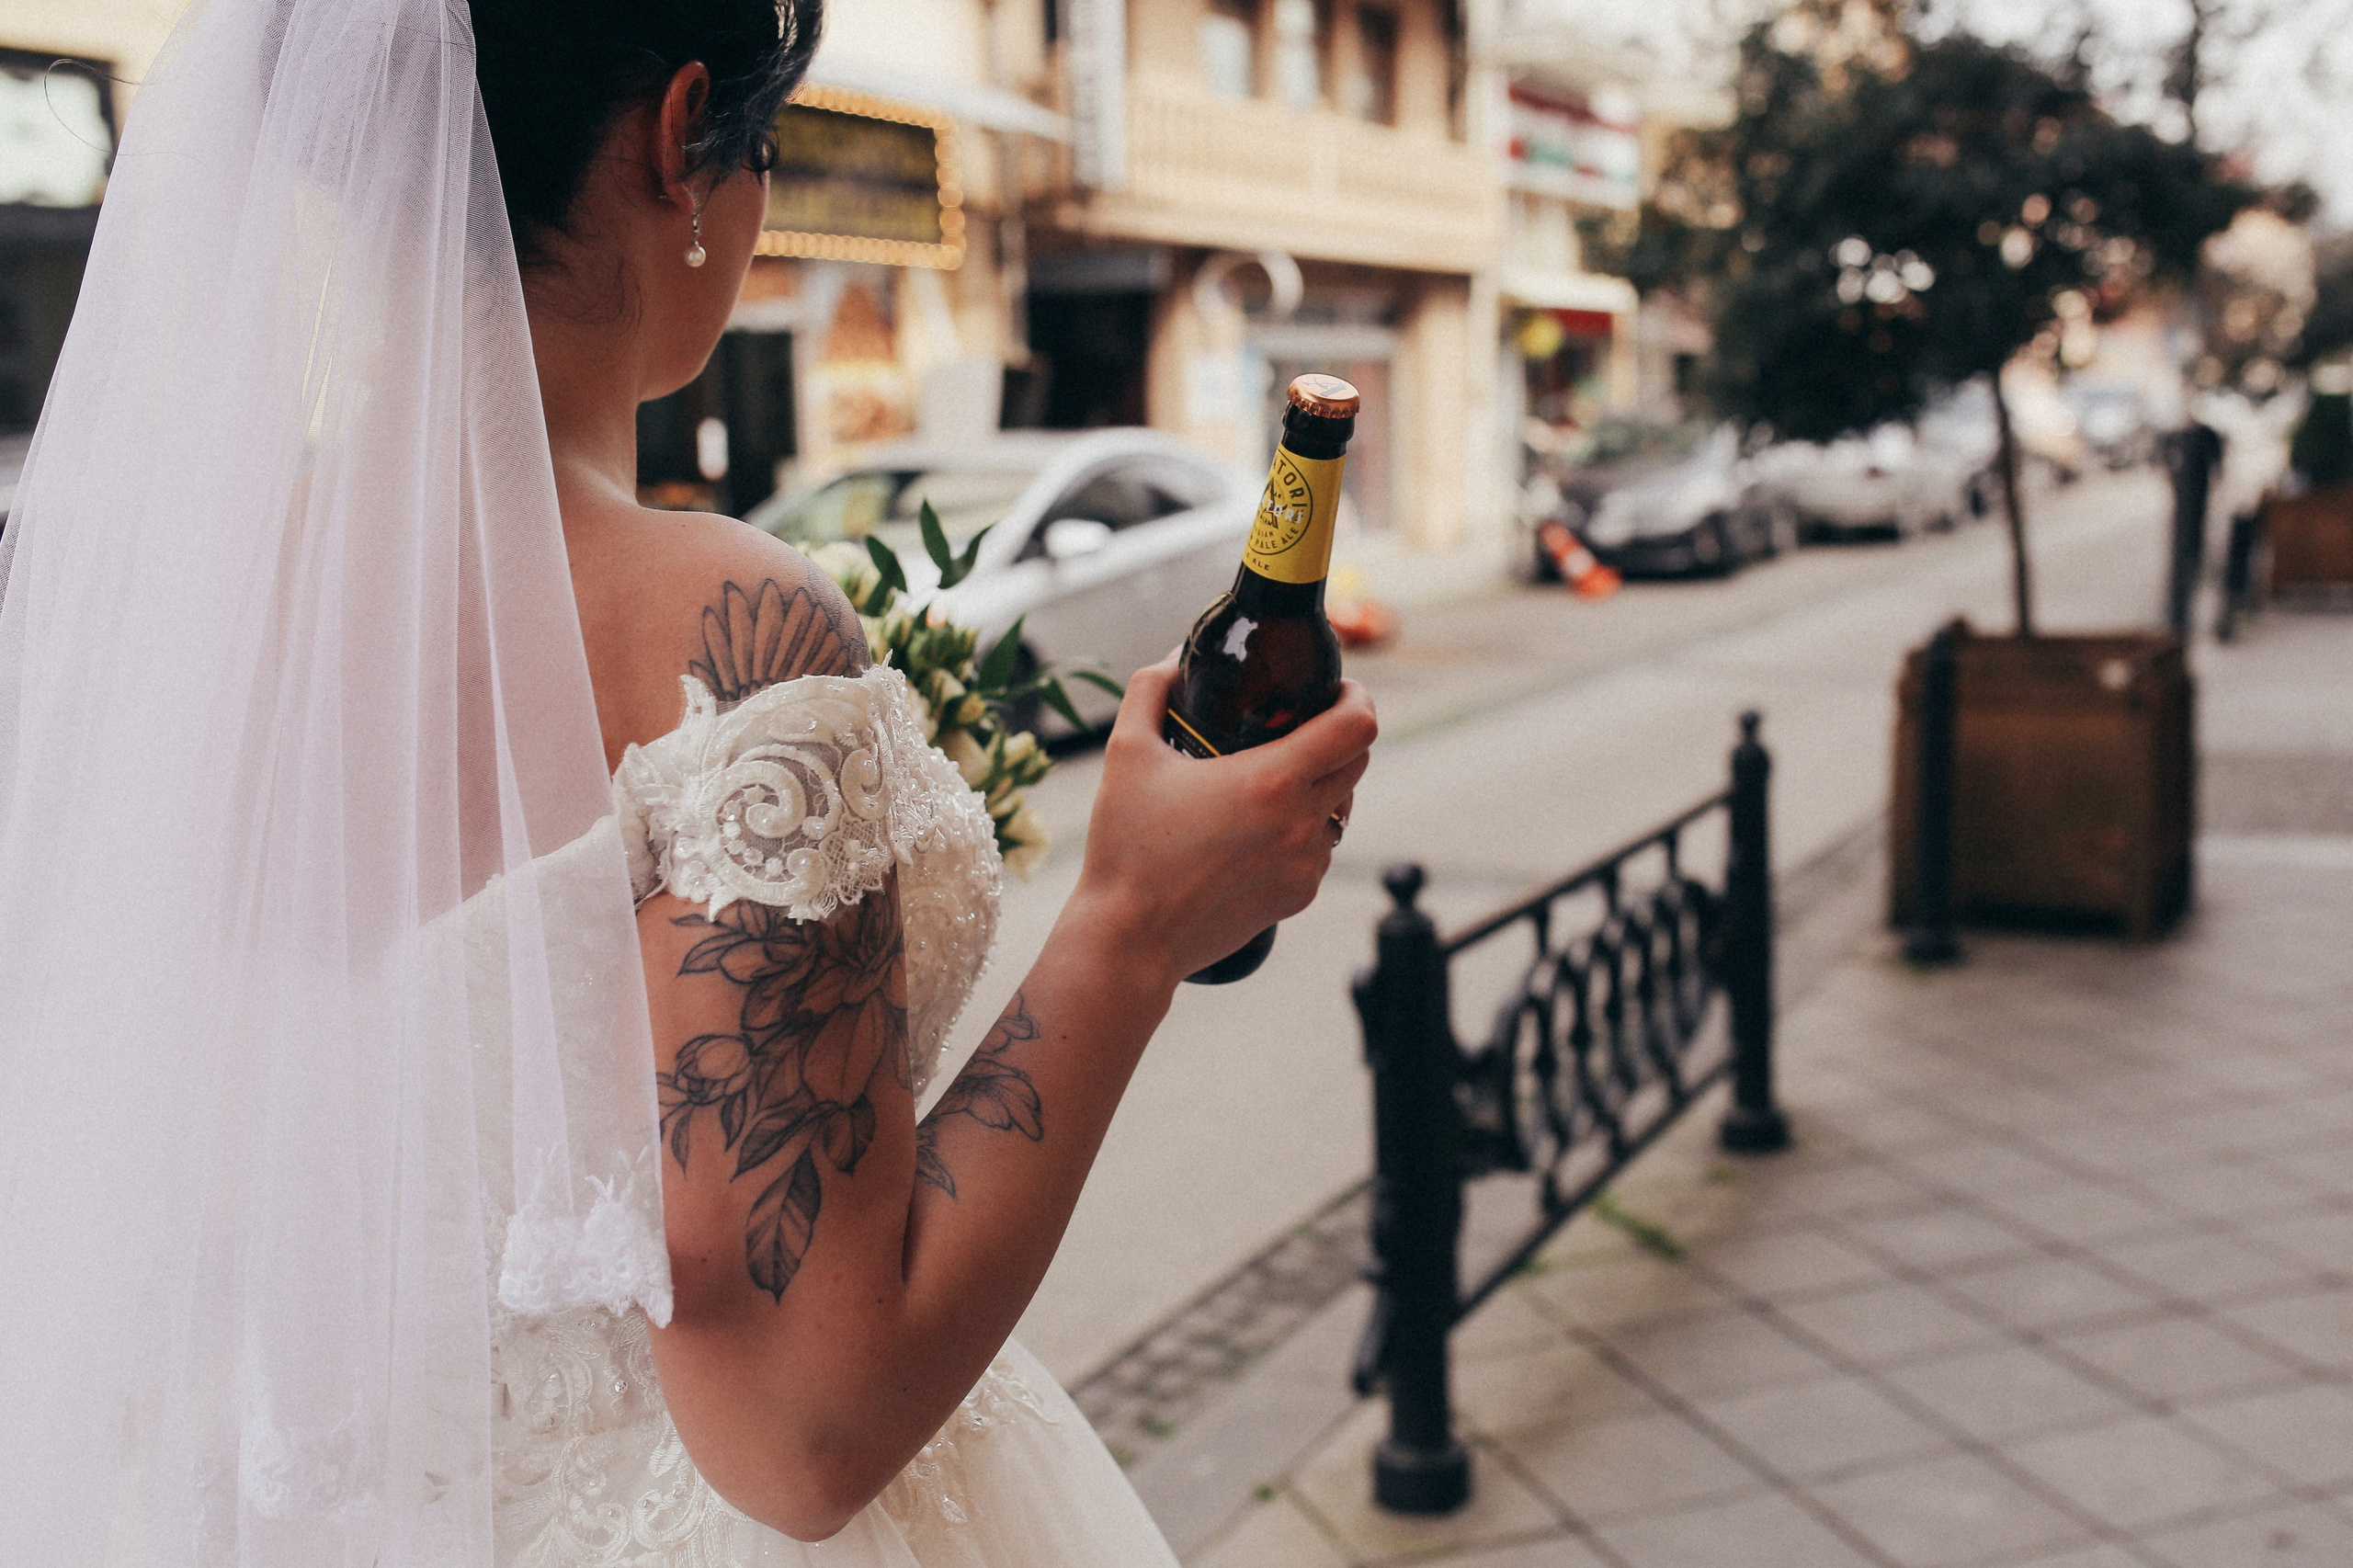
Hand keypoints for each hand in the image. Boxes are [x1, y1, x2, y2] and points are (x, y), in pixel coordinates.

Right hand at [1071, 654, 1376, 989]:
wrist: (1130, 939)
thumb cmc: (1127, 847)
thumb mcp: (1127, 753)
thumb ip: (1151, 691)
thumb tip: (1173, 660)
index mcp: (1272, 781)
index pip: (1358, 727)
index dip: (1358, 698)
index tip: (1335, 689)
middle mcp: (1302, 823)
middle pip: (1359, 761)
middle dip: (1340, 734)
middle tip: (1303, 724)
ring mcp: (1307, 864)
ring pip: (1344, 807)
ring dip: (1324, 784)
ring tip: (1277, 778)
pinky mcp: (1299, 896)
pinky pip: (1322, 849)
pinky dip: (1304, 830)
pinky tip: (1261, 828)